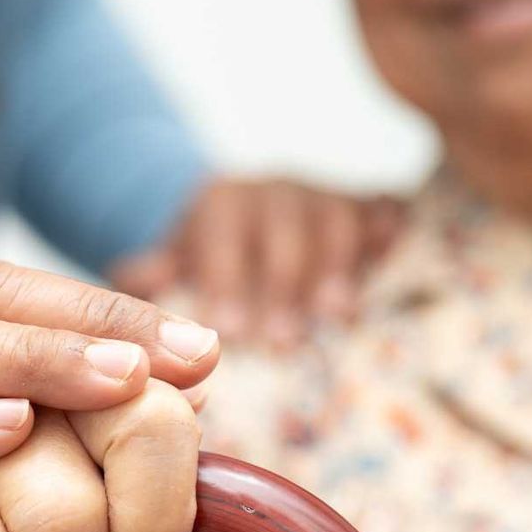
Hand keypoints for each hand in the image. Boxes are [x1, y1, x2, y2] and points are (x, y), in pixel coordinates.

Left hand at [110, 176, 404, 348]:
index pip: (224, 235)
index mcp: (220, 202)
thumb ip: (146, 273)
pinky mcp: (360, 206)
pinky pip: (380, 208)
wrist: (233, 215)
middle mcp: (272, 191)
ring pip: (335, 218)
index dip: (228, 280)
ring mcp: (319, 195)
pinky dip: (389, 228)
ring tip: (337, 316)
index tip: (230, 332)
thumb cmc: (197, 260)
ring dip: (338, 266)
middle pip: (284, 228)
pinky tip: (396, 249)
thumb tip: (135, 275)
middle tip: (280, 341)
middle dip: (283, 283)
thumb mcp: (163, 263)